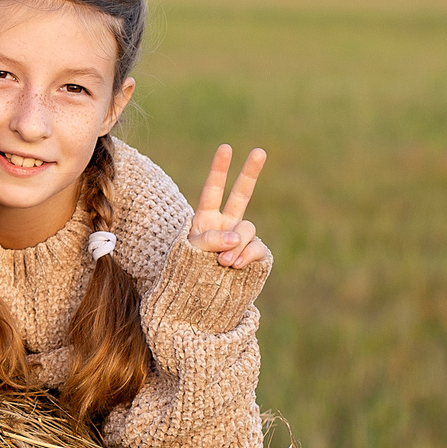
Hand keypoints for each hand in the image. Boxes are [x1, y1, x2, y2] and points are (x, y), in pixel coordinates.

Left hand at [184, 144, 270, 268]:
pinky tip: (235, 266)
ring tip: (223, 262)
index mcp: (206, 218)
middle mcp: (226, 224)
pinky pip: (258, 248)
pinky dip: (247, 256)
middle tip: (259, 150)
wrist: (200, 300)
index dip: (219, 169)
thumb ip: (210, 239)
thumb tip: (236, 236)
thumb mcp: (189, 252)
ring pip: (248, 228)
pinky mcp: (255, 255)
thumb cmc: (187, 272)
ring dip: (237, 244)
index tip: (226, 147)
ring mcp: (242, 239)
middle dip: (250, 173)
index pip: (213, 190)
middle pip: (241, 195)